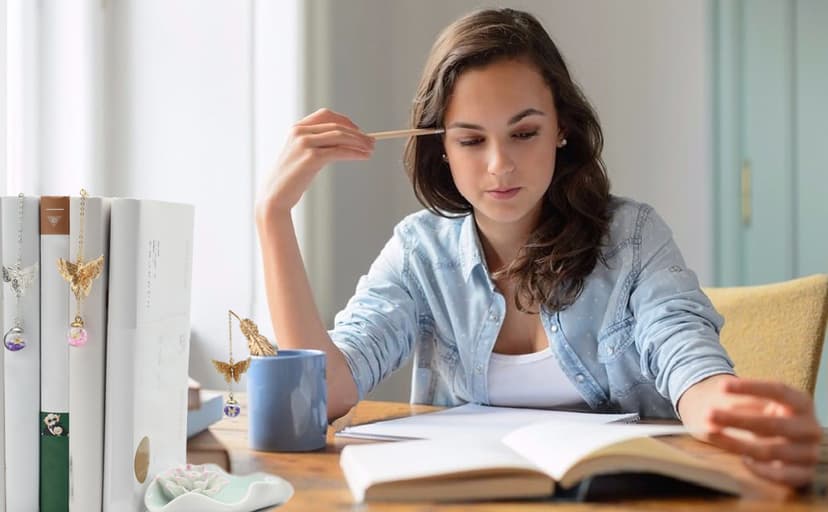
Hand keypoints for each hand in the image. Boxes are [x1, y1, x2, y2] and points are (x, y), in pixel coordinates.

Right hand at [256, 108, 374, 214]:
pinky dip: (355, 153)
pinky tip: (363, 156)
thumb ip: (318, 144)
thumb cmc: (291, 178)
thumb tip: (345, 141)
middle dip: (357, 134)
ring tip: (370, 149)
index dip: (345, 121)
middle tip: (372, 142)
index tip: (359, 130)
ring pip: (340, 136)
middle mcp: (300, 132)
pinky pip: (339, 152)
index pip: (326, 115)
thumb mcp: (302, 154)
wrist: (275, 196)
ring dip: (359, 142)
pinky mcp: (311, 158)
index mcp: (297, 128)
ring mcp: (305, 144)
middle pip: (337, 126)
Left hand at [679, 375, 821, 486]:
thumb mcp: (756, 406)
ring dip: (736, 444)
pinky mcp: (803, 473)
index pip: (778, 391)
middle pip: (772, 424)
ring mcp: (808, 452)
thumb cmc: (765, 417)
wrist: (781, 441)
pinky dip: (760, 469)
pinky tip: (743, 460)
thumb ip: (740, 407)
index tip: (721, 385)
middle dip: (736, 419)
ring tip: (711, 434)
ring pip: (770, 450)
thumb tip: (711, 418)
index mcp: (802, 403)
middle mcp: (809, 428)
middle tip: (708, 413)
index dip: (750, 387)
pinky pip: (781, 476)